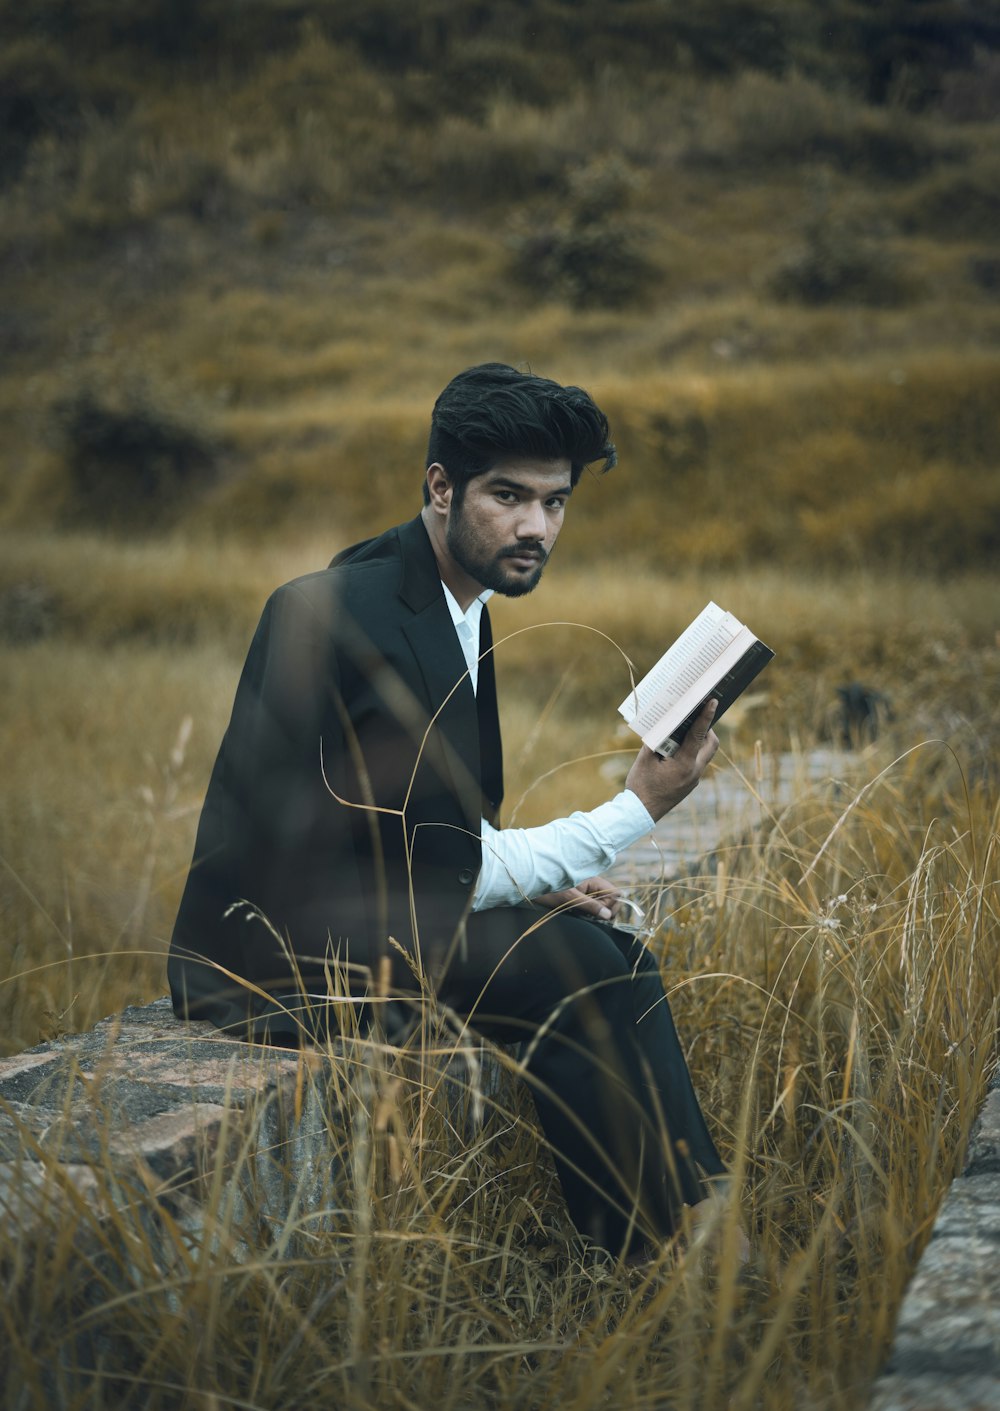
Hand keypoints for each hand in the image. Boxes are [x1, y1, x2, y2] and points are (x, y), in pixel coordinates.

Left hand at [533, 874, 622, 921]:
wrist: (528, 888)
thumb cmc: (547, 889)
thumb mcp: (569, 898)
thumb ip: (590, 906)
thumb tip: (608, 915)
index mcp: (593, 880)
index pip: (615, 894)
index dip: (613, 906)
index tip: (603, 917)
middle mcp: (591, 885)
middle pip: (610, 901)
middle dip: (604, 912)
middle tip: (591, 918)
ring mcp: (585, 892)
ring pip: (600, 906)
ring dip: (595, 914)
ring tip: (582, 916)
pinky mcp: (578, 899)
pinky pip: (590, 908)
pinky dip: (588, 914)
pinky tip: (579, 916)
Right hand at [624, 698, 719, 822]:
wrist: (640, 814)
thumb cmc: (641, 786)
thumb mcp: (644, 759)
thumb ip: (656, 740)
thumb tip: (663, 725)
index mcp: (684, 764)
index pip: (699, 735)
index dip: (706, 716)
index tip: (713, 702)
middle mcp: (694, 772)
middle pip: (711, 745)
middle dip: (706, 729)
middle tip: (694, 718)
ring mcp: (694, 780)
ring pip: (705, 755)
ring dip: (698, 742)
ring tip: (681, 733)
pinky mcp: (690, 785)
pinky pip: (696, 764)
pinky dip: (690, 753)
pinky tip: (674, 751)